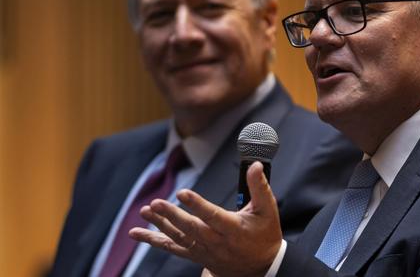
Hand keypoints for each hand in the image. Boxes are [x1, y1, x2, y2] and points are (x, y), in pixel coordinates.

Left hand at [129, 162, 281, 276]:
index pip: (213, 216)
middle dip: (172, 216)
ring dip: (161, 226)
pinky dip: (155, 241)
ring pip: (180, 238)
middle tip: (156, 203)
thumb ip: (259, 186)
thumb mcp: (268, 210)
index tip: (183, 192)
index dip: (198, 205)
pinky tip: (138, 233)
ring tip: (147, 211)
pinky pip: (174, 249)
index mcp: (234, 229)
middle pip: (192, 228)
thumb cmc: (265, 235)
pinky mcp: (197, 256)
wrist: (261, 268)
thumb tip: (254, 165)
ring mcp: (206, 251)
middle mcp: (218, 242)